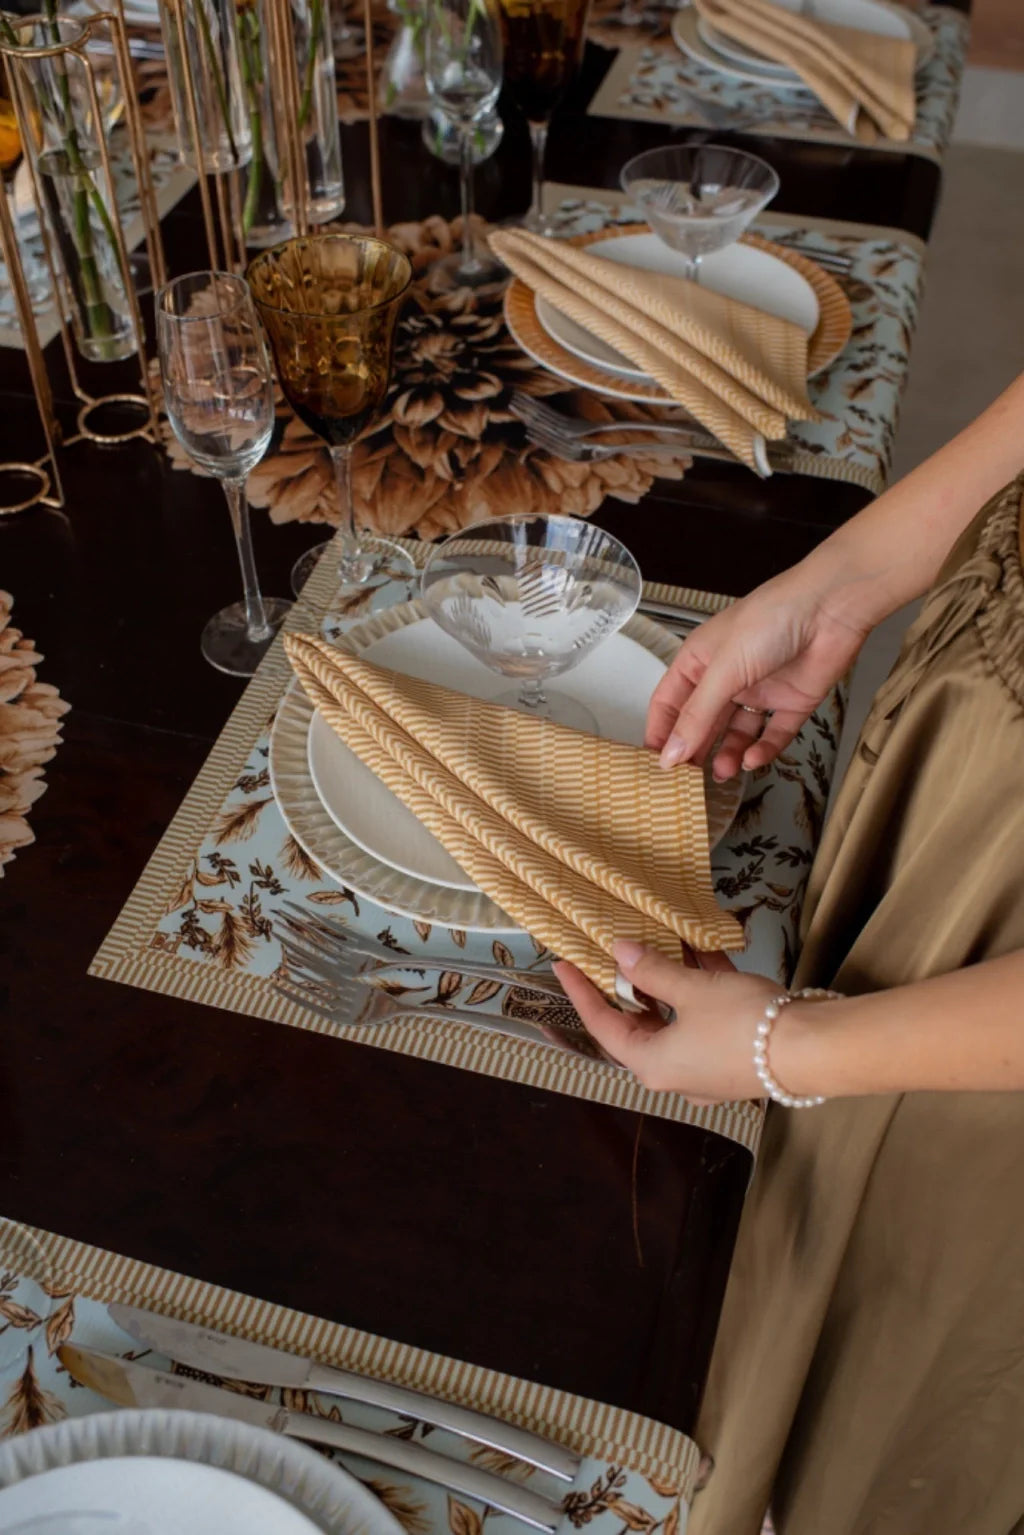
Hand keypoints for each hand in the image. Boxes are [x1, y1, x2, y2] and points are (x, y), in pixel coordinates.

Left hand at [553, 942, 780, 1102]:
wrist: (812, 1050)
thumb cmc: (742, 1025)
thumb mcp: (692, 991)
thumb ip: (652, 970)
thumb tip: (619, 951)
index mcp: (652, 1064)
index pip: (603, 1025)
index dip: (581, 992)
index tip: (562, 963)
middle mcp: (675, 1071)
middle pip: (639, 1022)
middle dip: (629, 982)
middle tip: (612, 949)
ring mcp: (706, 1065)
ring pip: (676, 1015)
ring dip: (669, 978)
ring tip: (657, 938)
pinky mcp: (734, 1053)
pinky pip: (706, 1017)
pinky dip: (701, 986)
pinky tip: (702, 947)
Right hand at [647, 561, 871, 779]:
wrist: (832, 608)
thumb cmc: (771, 619)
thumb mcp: (723, 670)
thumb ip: (696, 716)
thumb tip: (669, 755)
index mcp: (701, 660)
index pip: (670, 702)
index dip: (661, 732)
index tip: (655, 764)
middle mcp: (728, 677)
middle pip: (702, 723)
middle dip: (695, 750)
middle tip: (687, 781)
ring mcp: (760, 691)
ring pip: (737, 733)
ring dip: (729, 754)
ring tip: (724, 772)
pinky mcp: (792, 702)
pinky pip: (773, 734)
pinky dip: (763, 749)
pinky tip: (753, 759)